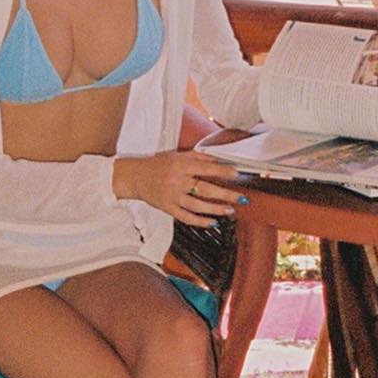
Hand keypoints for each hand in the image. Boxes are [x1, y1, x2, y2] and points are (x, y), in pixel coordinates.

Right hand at [112, 149, 246, 226]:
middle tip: (241, 198)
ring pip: (197, 206)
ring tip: (230, 210)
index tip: (236, 174)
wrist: (135, 177)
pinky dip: (200, 221)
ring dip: (216, 209)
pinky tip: (212, 222)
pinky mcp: (167, 208)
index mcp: (180, 165)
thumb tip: (220, 160)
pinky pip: (186, 217)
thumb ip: (198, 157)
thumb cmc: (158, 164)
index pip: (205, 168)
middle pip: (204, 189)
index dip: (222, 171)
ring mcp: (172, 197)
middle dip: (225, 195)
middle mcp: (176, 181)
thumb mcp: (178, 155)